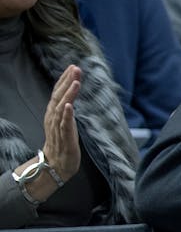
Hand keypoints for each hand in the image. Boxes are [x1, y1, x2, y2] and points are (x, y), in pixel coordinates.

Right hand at [42, 65, 82, 182]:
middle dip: (67, 81)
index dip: (64, 79)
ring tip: (75, 82)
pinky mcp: (64, 137)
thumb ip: (66, 108)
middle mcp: (53, 117)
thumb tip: (72, 94)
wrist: (56, 164)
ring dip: (68, 94)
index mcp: (54, 112)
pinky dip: (66, 114)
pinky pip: (64, 124)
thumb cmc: (62, 142)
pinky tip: (70, 106)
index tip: (73, 67)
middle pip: (59, 96)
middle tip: (75, 68)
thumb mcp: (64, 121)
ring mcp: (58, 127)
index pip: (58, 92)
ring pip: (61, 107)